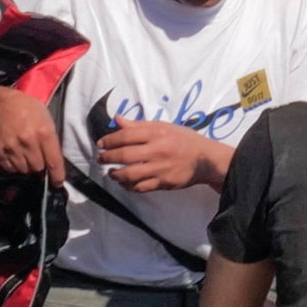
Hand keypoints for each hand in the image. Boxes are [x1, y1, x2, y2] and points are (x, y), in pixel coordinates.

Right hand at [0, 83, 63, 180]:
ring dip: (27, 165)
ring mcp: (12, 146)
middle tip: (36, 153)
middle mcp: (28, 141)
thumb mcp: (46, 119)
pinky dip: (14, 165)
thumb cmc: (28, 110)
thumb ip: (51, 141)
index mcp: (44, 132)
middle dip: (40, 164)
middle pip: (38, 168)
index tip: (58, 183)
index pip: (53, 161)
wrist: (1, 104)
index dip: (57, 176)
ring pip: (24, 170)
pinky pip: (11, 168)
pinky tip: (15, 152)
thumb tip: (53, 163)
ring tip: (25, 152)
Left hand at [98, 118, 219, 193]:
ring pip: (130, 174)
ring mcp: (160, 168)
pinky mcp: (163, 183)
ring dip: (116, 174)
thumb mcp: (164, 126)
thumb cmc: (184, 140)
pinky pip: (140, 187)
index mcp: (157, 133)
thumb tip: (117, 119)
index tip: (100, 144)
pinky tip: (124, 183)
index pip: (126, 135)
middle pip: (125, 155)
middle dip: (108, 157)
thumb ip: (139, 125)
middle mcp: (157, 150)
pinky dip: (128, 186)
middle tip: (100, 159)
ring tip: (111, 173)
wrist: (206, 159)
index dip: (109, 140)